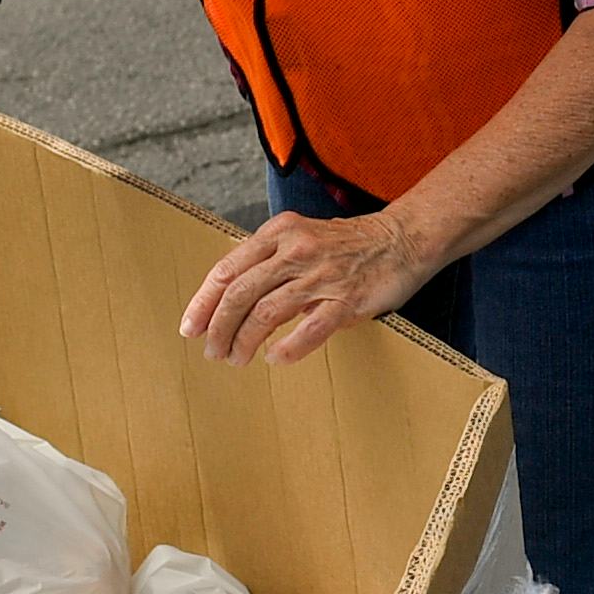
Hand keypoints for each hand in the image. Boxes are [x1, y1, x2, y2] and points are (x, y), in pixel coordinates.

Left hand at [178, 205, 441, 364]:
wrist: (403, 238)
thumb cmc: (349, 244)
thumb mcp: (301, 238)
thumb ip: (268, 262)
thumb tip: (231, 300)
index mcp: (279, 233)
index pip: (227, 270)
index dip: (204, 303)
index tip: (190, 327)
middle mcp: (296, 251)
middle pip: (240, 294)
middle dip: (219, 328)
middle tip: (211, 352)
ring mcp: (322, 275)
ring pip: (267, 313)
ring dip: (245, 341)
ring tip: (236, 359)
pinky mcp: (348, 298)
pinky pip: (310, 329)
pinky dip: (287, 348)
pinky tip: (276, 359)